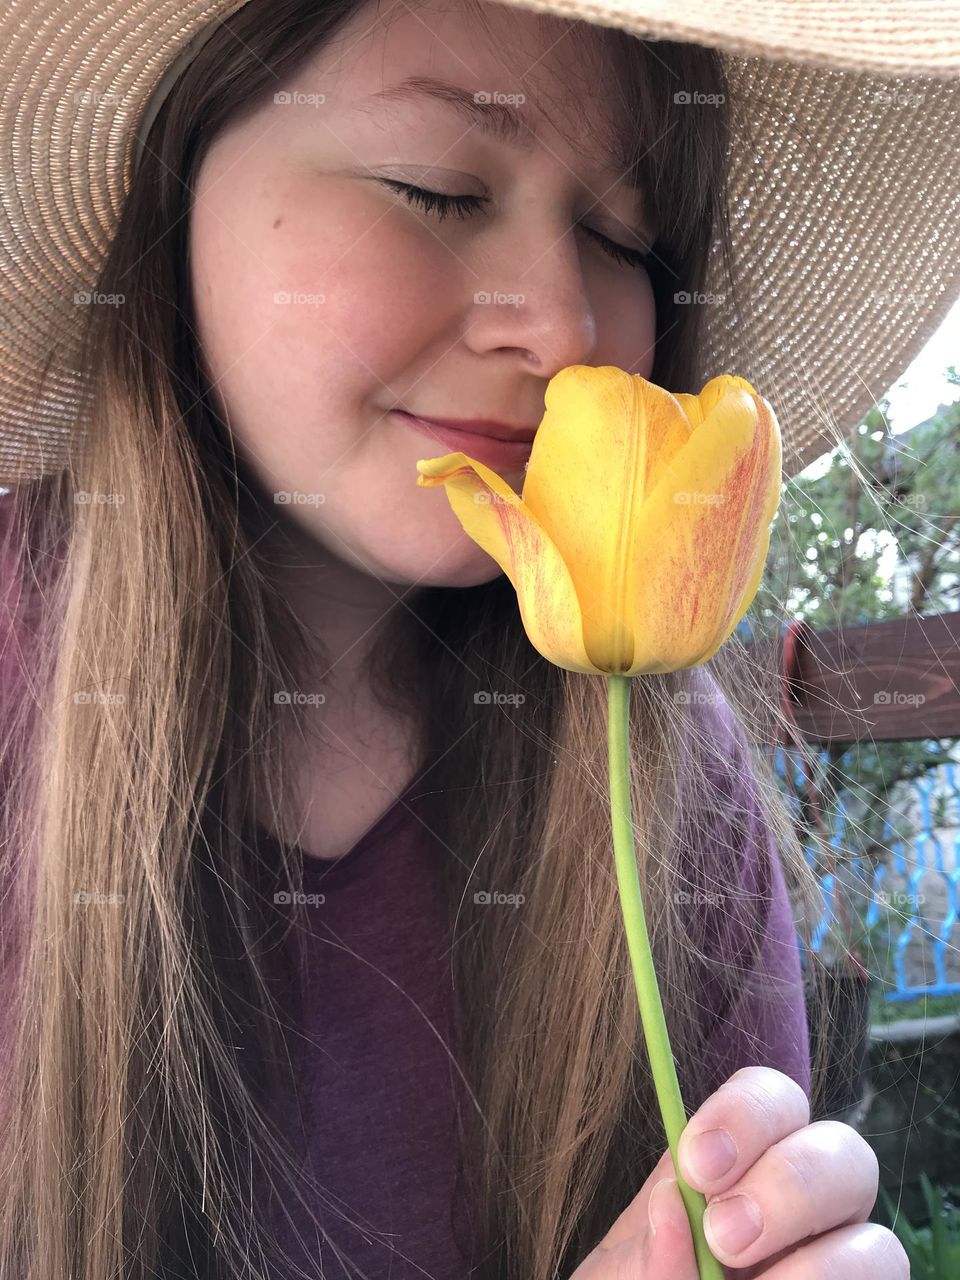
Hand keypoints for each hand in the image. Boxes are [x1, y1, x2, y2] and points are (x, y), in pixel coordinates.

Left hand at [569, 1065, 907, 1278]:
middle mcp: (807, 1202)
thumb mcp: (625, 1272)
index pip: (772, 1095)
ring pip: (880, 1245)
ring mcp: (843, 1259)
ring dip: (821, 1268)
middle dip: (790, 1188)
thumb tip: (670, 1205)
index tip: (696, 1167)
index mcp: (744, 1162)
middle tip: (725, 1238)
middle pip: (846, 1153)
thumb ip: (647, 1249)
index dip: (744, 1115)